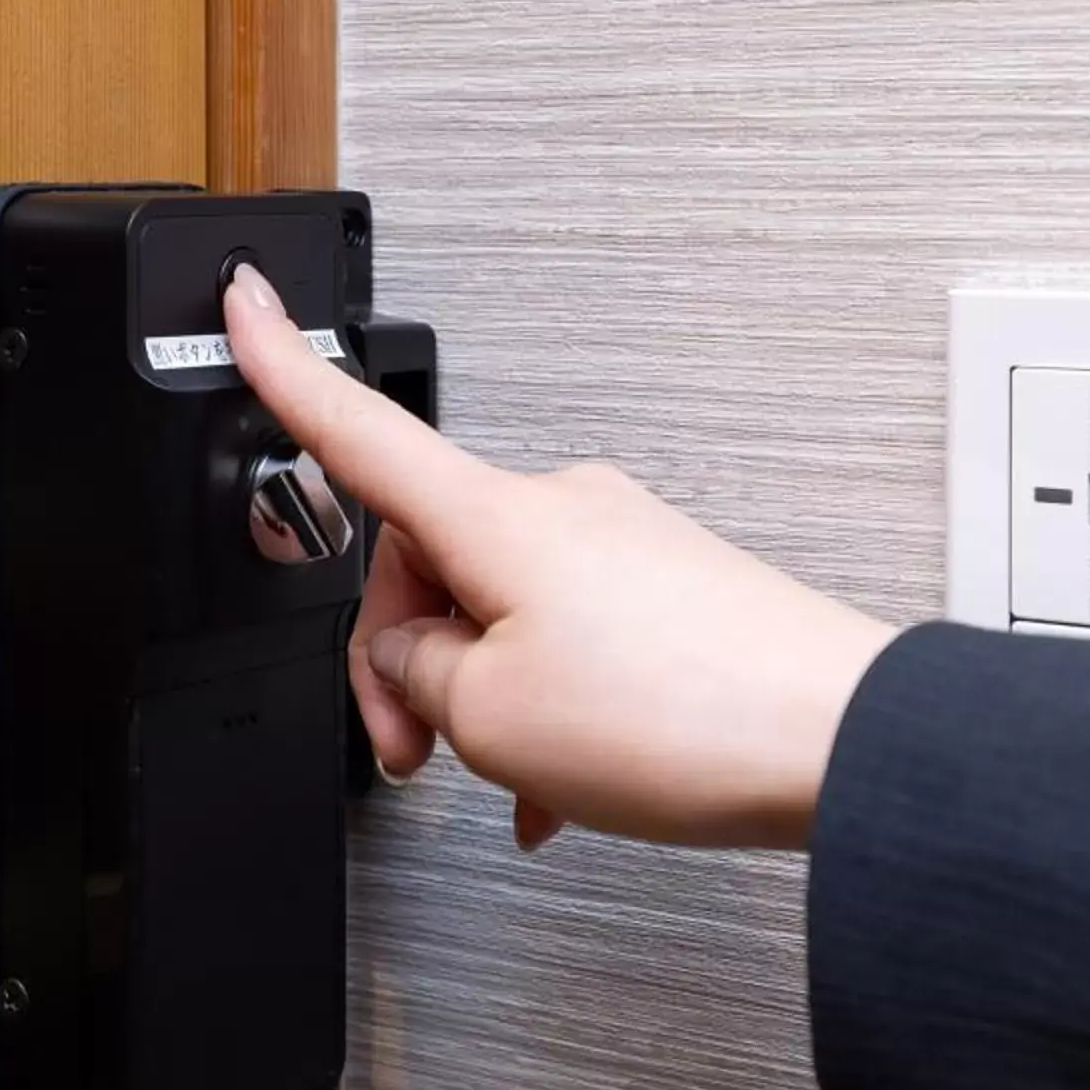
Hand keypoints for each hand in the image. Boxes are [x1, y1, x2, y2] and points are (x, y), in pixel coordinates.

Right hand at [224, 263, 894, 851]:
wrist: (845, 744)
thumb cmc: (685, 718)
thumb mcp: (489, 717)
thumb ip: (417, 675)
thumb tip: (420, 653)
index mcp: (493, 517)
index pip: (357, 429)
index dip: (285, 365)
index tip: (245, 298)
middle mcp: (559, 508)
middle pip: (424, 562)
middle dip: (407, 663)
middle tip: (420, 754)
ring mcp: (622, 545)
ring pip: (498, 614)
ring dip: (482, 701)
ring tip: (518, 786)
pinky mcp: (672, 590)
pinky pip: (570, 641)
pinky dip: (549, 714)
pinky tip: (564, 790)